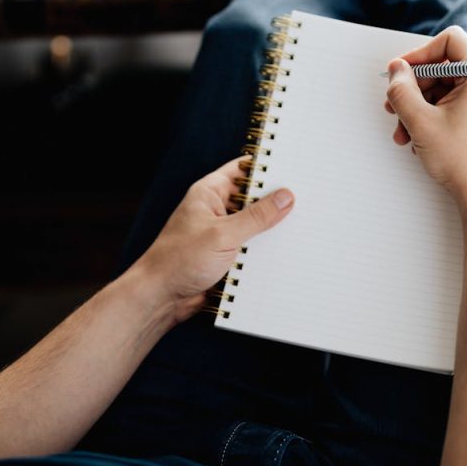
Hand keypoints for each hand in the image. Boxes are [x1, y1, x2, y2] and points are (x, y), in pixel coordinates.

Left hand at [135, 157, 294, 322]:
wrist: (161, 297)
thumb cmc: (180, 260)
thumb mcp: (224, 234)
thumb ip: (256, 216)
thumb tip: (284, 197)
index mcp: (209, 193)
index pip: (243, 170)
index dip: (267, 167)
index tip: (295, 168)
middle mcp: (215, 210)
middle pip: (252, 198)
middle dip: (275, 201)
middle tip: (306, 200)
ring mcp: (220, 233)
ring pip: (254, 225)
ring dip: (271, 230)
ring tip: (301, 228)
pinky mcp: (225, 255)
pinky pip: (251, 248)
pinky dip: (264, 250)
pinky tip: (284, 253)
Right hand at [384, 26, 466, 208]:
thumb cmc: (466, 162)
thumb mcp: (420, 121)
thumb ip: (402, 90)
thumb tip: (396, 70)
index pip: (450, 41)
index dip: (419, 53)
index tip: (399, 72)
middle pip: (444, 67)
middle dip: (414, 88)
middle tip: (394, 107)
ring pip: (445, 89)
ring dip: (419, 107)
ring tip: (404, 132)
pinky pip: (455, 105)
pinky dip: (433, 117)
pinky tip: (419, 139)